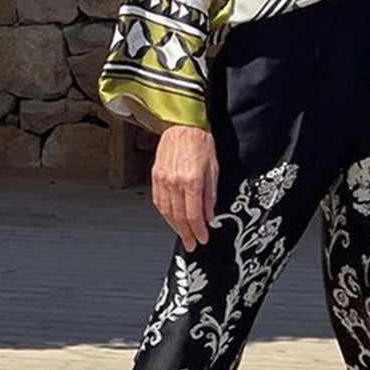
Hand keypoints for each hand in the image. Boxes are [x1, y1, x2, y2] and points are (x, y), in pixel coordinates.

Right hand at [151, 124, 218, 250]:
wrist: (183, 125)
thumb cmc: (201, 142)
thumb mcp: (213, 169)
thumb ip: (210, 195)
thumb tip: (209, 215)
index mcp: (191, 180)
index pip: (193, 214)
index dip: (198, 230)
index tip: (202, 238)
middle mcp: (174, 182)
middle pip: (179, 217)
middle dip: (186, 234)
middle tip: (191, 244)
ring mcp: (162, 180)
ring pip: (166, 211)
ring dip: (174, 227)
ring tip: (182, 235)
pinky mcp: (155, 176)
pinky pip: (158, 201)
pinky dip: (165, 214)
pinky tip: (171, 219)